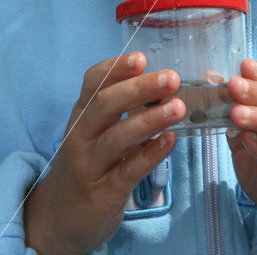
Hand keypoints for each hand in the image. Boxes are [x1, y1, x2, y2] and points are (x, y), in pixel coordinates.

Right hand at [24, 52, 184, 254]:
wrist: (58, 219)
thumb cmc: (88, 164)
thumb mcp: (97, 132)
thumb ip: (125, 109)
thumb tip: (164, 85)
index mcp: (82, 114)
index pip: (92, 83)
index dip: (115, 68)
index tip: (141, 58)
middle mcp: (81, 136)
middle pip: (105, 105)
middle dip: (139, 89)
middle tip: (171, 79)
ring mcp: (89, 165)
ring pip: (116, 138)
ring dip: (150, 120)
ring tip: (178, 108)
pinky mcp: (102, 194)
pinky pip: (127, 171)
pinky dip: (150, 155)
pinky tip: (170, 141)